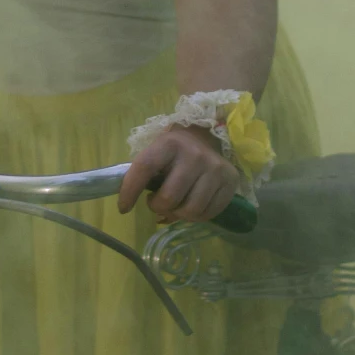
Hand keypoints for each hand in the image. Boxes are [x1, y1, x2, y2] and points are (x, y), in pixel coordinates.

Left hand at [118, 124, 241, 222]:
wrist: (207, 138)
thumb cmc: (174, 152)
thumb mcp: (157, 153)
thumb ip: (144, 175)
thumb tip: (129, 206)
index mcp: (170, 143)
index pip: (145, 167)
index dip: (130, 190)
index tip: (123, 208)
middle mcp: (195, 154)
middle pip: (169, 198)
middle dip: (158, 207)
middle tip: (157, 203)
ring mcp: (215, 168)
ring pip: (190, 211)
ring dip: (178, 215)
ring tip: (175, 205)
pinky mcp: (230, 181)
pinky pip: (208, 214)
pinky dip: (196, 217)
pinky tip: (192, 205)